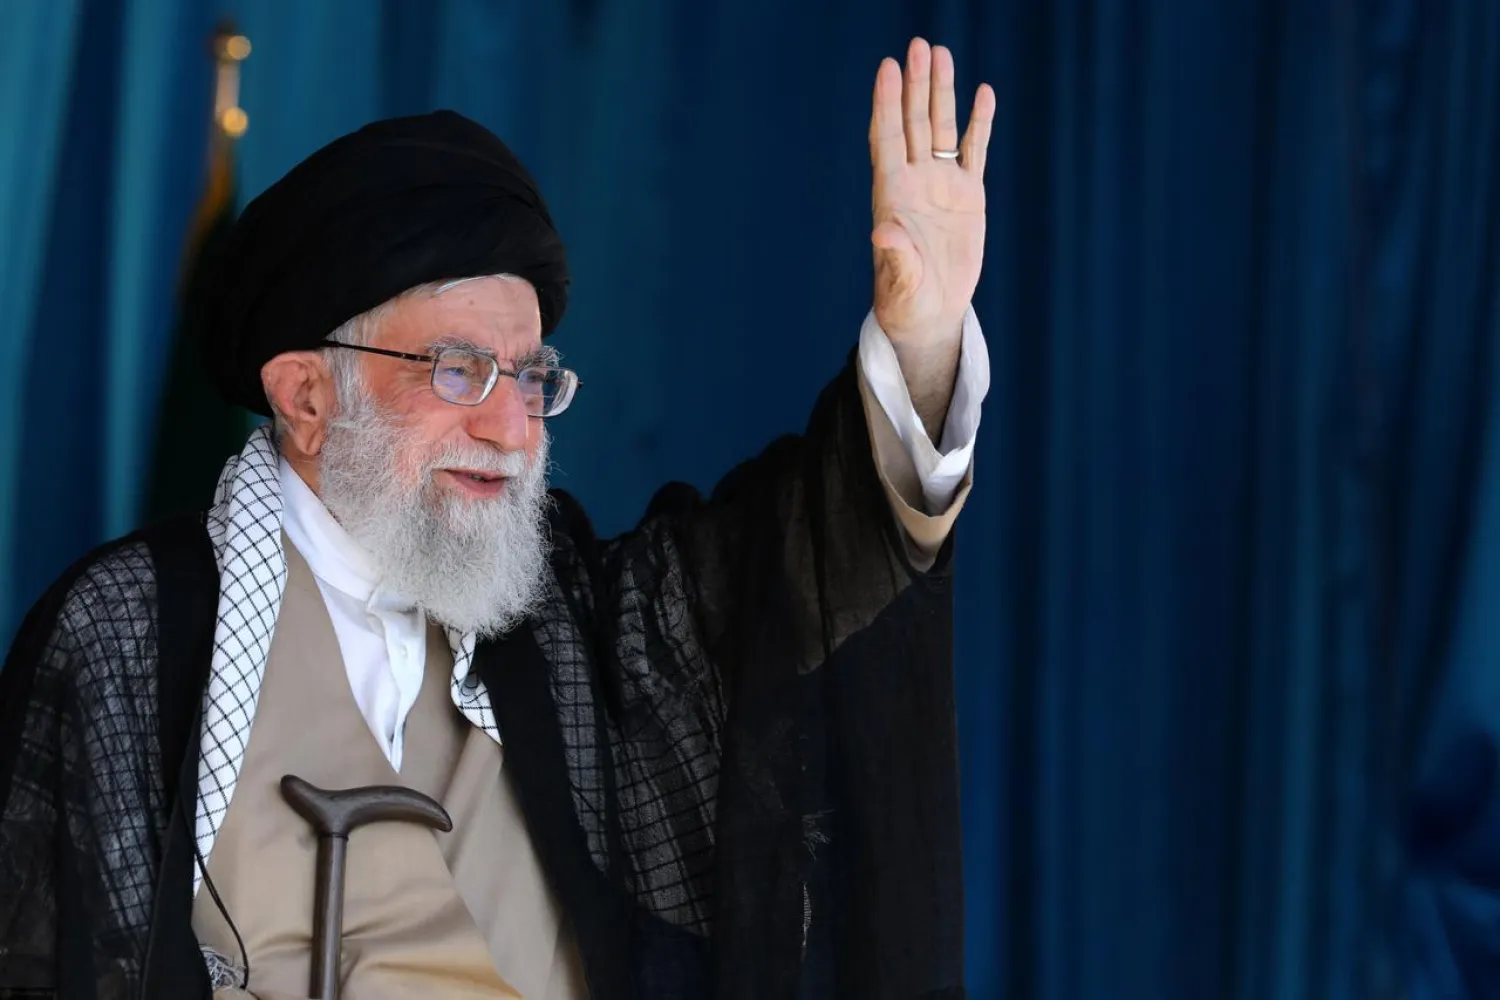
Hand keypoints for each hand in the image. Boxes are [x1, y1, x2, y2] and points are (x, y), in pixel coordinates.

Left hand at [869, 38, 994, 345]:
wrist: (931, 313)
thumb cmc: (906, 301)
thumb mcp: (900, 283)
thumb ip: (895, 257)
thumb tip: (883, 233)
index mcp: (892, 196)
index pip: (888, 139)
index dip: (888, 103)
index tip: (887, 68)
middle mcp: (915, 182)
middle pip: (915, 123)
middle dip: (916, 85)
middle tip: (919, 45)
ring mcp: (942, 185)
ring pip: (942, 129)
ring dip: (941, 92)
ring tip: (941, 53)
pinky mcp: (969, 196)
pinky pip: (975, 152)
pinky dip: (979, 124)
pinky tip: (982, 94)